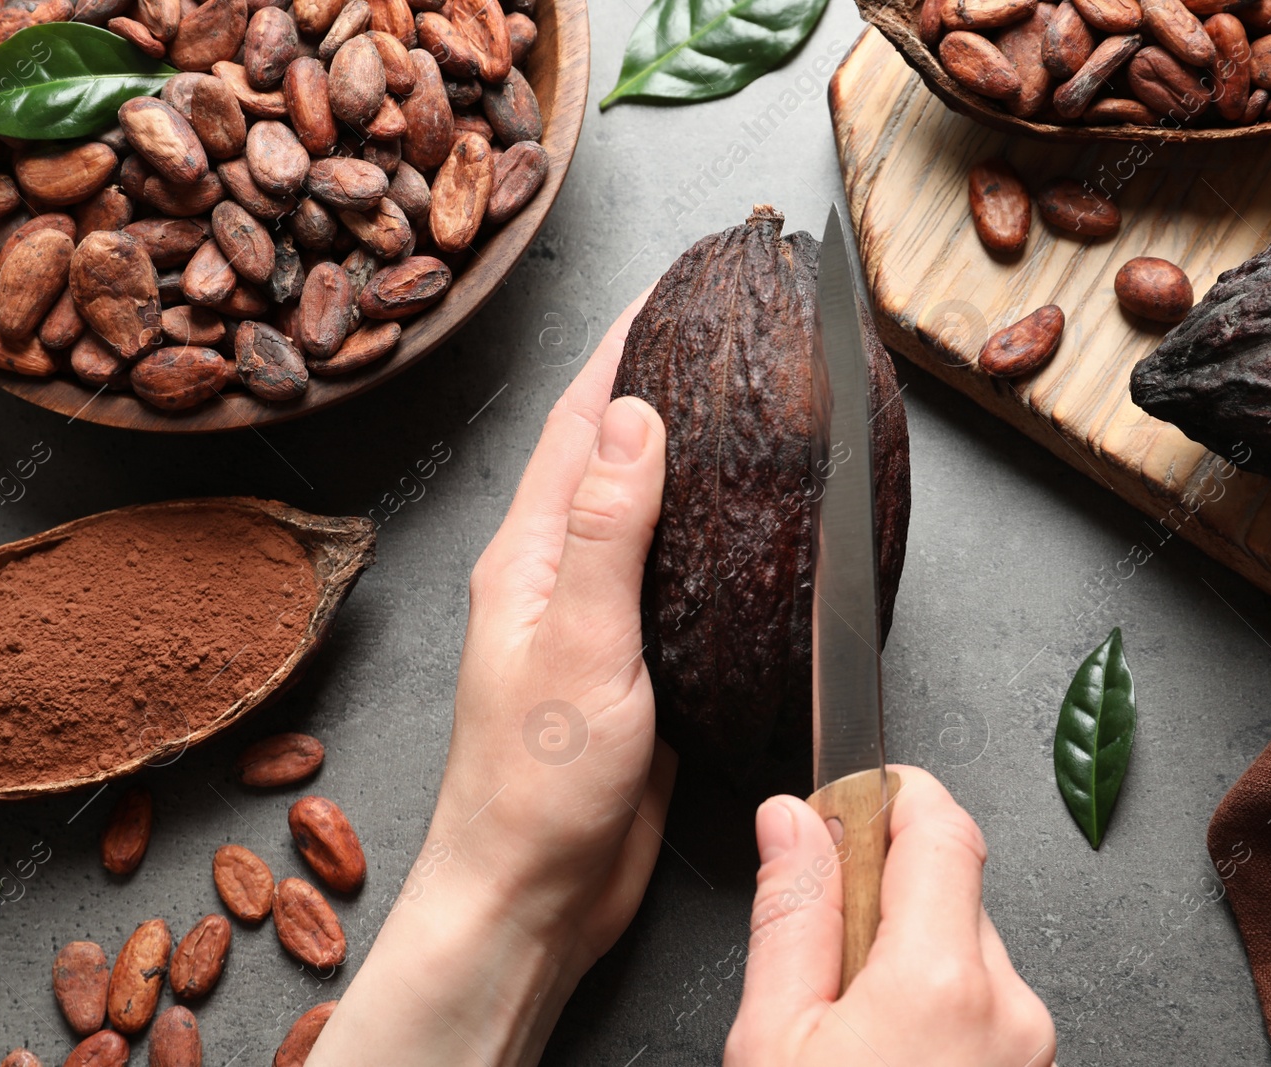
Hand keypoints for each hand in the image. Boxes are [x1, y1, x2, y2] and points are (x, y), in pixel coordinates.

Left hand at [307, 293, 675, 1066]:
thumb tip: (635, 416)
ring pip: (643, 505)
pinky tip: (741, 519)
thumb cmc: (535, 786)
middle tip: (726, 323)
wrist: (531, 895)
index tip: (680, 282)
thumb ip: (604, 530)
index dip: (628, 340)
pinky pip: (669, 570)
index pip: (583, 417)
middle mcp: (554, 571)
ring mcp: (593, 615)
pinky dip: (702, 526)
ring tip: (742, 396)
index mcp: (527, 552)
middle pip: (611, 447)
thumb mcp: (576, 646)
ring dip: (684, 445)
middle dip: (661, 374)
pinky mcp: (631, 660)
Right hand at [725, 766, 1055, 1066]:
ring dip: (909, 967)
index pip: (940, 826)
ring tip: (854, 1036)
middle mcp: (1009, 1009)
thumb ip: (788, 918)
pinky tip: (889, 1059)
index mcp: (940, 982)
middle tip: (822, 965)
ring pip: (965, 955)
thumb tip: (790, 821)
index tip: (840, 809)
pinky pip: (985, 1011)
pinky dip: (938, 1018)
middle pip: (948, 892)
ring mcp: (1031, 1050)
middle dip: (881, 904)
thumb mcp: (772, 1041)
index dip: (886, 798)